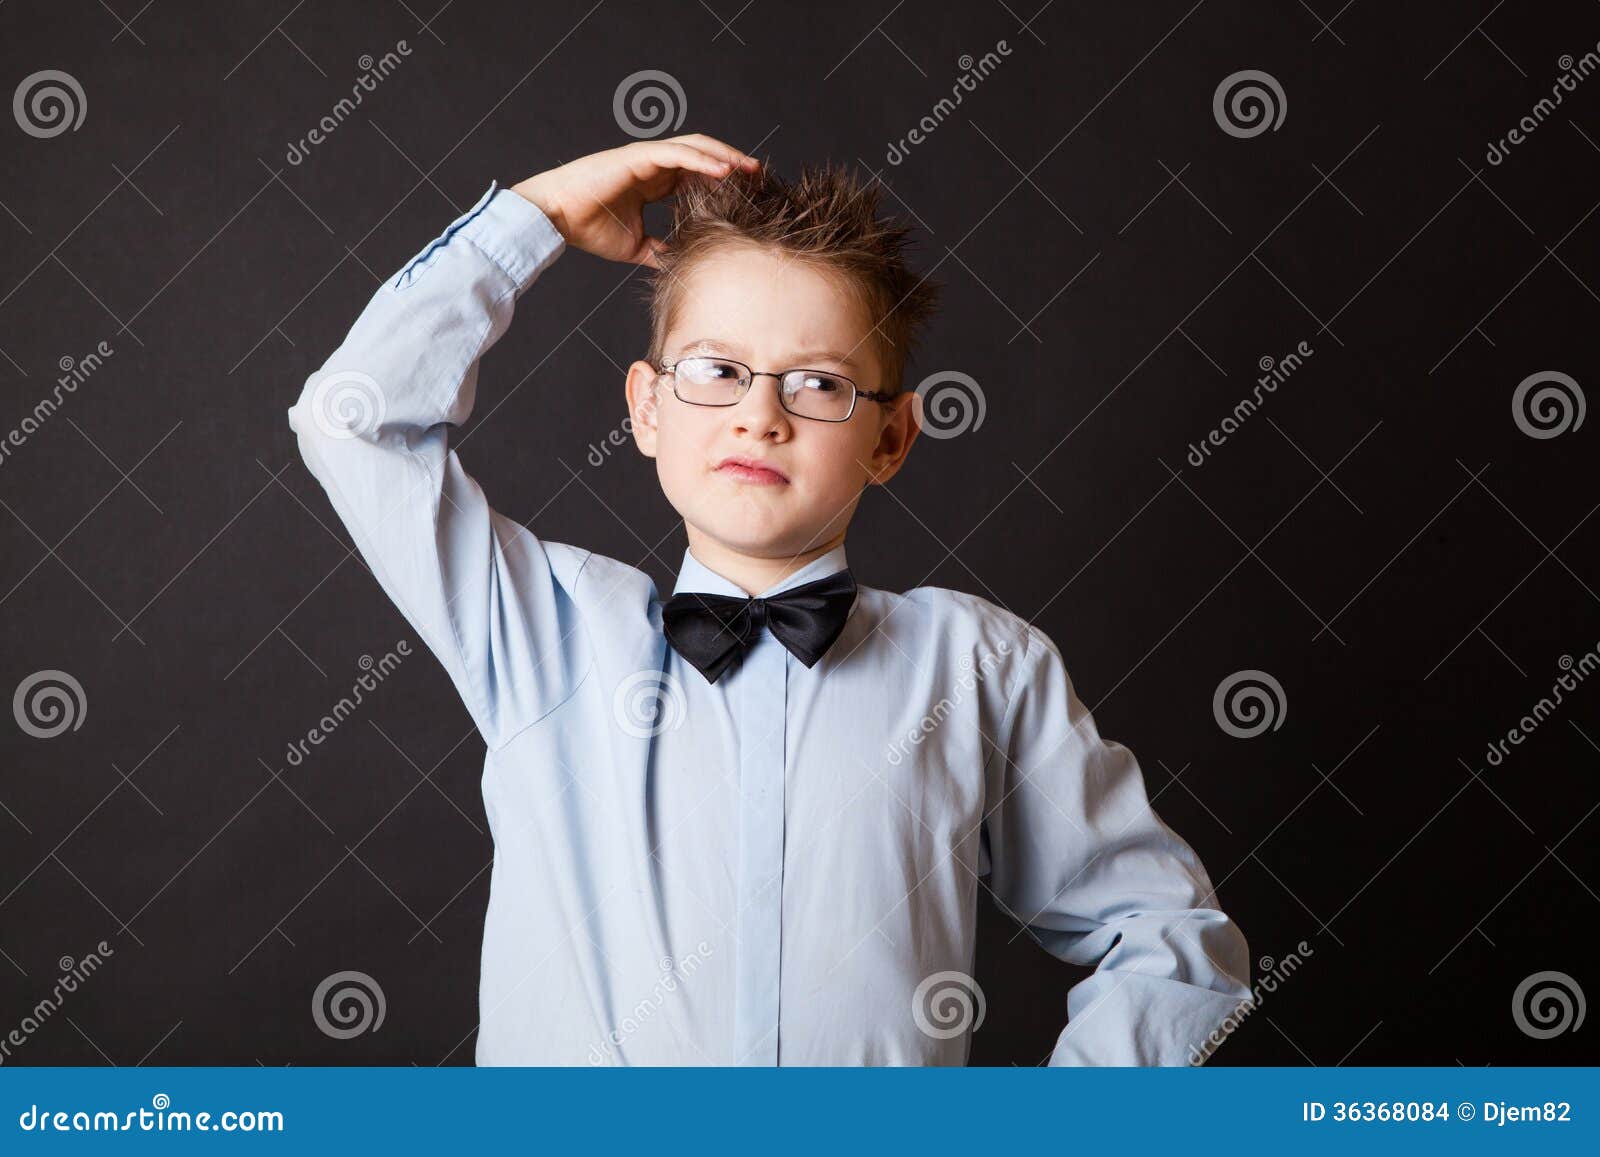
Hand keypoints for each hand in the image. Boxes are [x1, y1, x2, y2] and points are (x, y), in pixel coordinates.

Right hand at [511, 135, 759, 267]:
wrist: (558, 219)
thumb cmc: (588, 228)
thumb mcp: (636, 247)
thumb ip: (659, 251)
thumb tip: (680, 267)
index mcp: (653, 183)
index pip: (696, 175)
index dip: (723, 182)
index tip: (748, 194)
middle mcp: (653, 166)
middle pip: (702, 157)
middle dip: (732, 164)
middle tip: (759, 176)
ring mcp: (646, 158)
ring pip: (695, 149)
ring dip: (725, 156)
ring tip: (750, 168)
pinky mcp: (637, 156)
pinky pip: (678, 154)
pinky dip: (703, 160)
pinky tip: (724, 170)